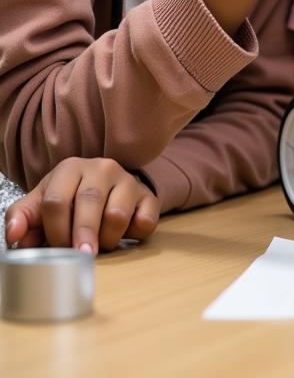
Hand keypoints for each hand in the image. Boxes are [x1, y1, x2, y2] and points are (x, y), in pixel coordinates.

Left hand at [4, 158, 159, 254]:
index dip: (54, 230)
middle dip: (82, 236)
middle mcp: (102, 167)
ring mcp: (128, 179)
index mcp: (70, 168)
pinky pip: (145, 220)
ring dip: (107, 238)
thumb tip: (14, 235)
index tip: (58, 248)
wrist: (109, 189)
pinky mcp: (149, 195)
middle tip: (82, 256)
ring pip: (117, 214)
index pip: (56, 201)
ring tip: (102, 242)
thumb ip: (22, 217)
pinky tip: (125, 233)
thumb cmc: (70, 200)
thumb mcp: (41, 204)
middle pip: (89, 202)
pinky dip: (134, 234)